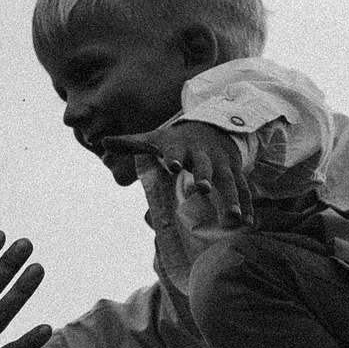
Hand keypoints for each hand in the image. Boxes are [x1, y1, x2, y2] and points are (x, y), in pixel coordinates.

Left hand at [117, 117, 255, 225]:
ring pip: (228, 179)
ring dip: (231, 198)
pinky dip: (246, 204)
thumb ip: (130, 144)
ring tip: (233, 217)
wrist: (211, 125)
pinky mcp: (235, 170)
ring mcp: (221, 162)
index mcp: (179, 145)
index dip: (172, 157)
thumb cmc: (176, 139)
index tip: (171, 166)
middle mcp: (202, 153)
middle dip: (205, 175)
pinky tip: (247, 222)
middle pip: (204, 164)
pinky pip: (243, 188)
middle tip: (204, 189)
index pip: (173, 151)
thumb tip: (101, 143)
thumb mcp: (154, 138)